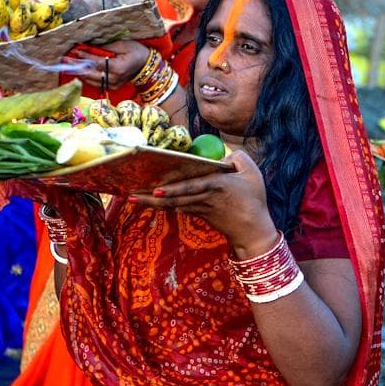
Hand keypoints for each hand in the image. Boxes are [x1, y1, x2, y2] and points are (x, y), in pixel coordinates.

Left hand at [65, 40, 149, 89]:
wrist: (146, 65)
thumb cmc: (136, 51)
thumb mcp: (122, 45)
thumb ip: (105, 48)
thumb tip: (88, 47)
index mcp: (118, 68)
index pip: (97, 63)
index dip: (85, 58)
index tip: (75, 51)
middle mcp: (115, 79)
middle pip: (91, 74)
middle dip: (77, 67)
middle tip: (65, 60)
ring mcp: (113, 85)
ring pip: (92, 81)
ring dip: (79, 73)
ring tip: (69, 65)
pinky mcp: (112, 87)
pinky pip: (96, 83)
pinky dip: (87, 77)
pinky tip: (79, 71)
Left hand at [129, 151, 276, 255]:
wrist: (253, 231)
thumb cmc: (254, 200)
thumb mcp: (252, 173)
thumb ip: (237, 157)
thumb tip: (222, 155)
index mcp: (217, 186)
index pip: (191, 187)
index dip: (173, 189)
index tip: (156, 190)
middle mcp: (204, 198)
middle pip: (174, 198)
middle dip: (151, 198)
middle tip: (130, 195)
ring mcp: (199, 208)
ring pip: (172, 204)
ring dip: (151, 203)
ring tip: (132, 198)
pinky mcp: (199, 214)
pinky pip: (178, 207)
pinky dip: (163, 205)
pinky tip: (149, 202)